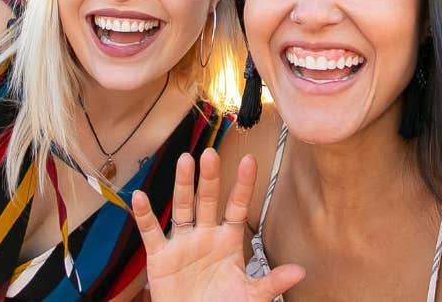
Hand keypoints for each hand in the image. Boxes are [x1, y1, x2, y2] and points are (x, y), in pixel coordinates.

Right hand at [132, 149, 304, 301]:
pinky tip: (140, 197)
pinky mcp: (160, 257)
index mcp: (228, 241)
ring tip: (184, 160)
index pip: (237, 207)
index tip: (249, 160)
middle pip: (208, 200)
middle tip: (211, 154)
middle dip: (210, 178)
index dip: (243, 185)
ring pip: (182, 208)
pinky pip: (151, 232)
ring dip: (182, 185)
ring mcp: (182, 244)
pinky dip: (144, 216)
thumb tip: (301, 271)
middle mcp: (205, 236)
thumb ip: (271, 281)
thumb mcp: (250, 296)